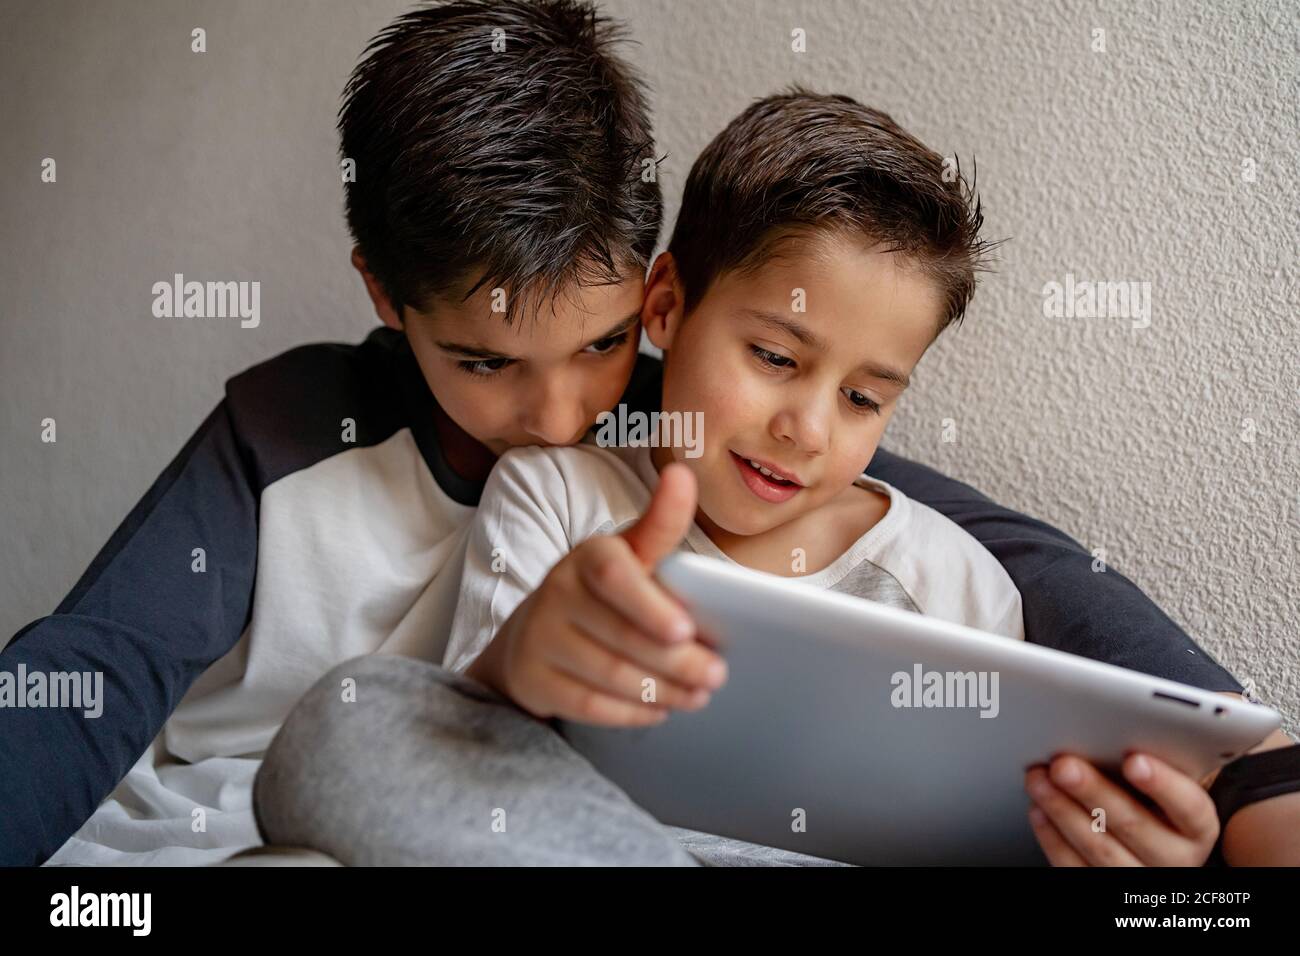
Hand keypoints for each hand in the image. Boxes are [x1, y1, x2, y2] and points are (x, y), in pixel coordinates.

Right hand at [471, 462, 727, 726]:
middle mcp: (556, 592)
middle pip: (622, 635)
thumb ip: (661, 524)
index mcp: (588, 555)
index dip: (649, 604)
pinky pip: (589, 705)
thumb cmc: (601, 592)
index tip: (684, 627)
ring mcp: (540, 637)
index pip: (614, 575)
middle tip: (716, 673)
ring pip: (608, 674)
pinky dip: (630, 712)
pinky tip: (659, 709)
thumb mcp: (630, 553)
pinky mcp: (532, 679)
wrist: (534, 634)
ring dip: (661, 689)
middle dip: (676, 660)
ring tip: (698, 694)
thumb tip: (682, 475)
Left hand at [1024, 752, 1219, 865]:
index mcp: (1196, 827)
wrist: (1148, 847)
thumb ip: (1154, 758)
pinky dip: (1052, 836)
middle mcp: (1174, 856)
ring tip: (1039, 779)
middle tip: (1064, 765)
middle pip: (1134, 824)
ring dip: (1062, 809)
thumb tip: (1130, 725)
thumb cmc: (1153, 802)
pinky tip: (1039, 809)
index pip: (1190, 807)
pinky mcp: (1104, 884)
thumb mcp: (1166, 781)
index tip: (1134, 760)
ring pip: (1099, 848)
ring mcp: (1137, 873)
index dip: (1163, 784)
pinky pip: (1074, 867)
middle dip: (1093, 791)